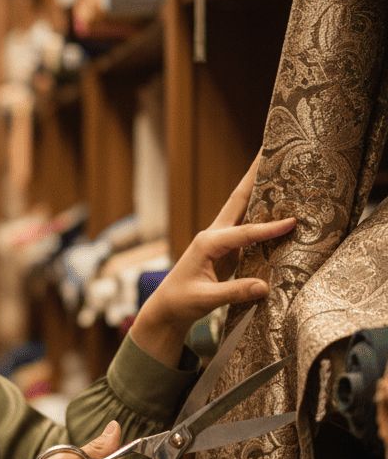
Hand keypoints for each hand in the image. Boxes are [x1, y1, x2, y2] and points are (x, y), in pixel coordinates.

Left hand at [129, 156, 295, 367]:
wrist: (167, 308)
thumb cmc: (181, 302)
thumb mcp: (205, 299)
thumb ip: (234, 292)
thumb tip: (265, 287)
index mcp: (208, 243)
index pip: (244, 233)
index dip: (268, 229)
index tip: (291, 222)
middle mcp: (213, 235)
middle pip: (238, 200)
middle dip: (253, 176)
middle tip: (268, 150)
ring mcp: (219, 239)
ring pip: (242, 208)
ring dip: (258, 188)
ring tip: (276, 166)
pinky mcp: (226, 248)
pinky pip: (247, 226)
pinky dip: (261, 211)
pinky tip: (276, 204)